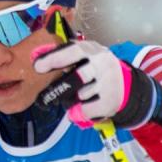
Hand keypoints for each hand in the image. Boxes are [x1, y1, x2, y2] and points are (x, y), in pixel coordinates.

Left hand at [32, 39, 155, 128]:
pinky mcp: (111, 100)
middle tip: (44, 99)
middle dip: (59, 89)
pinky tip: (86, 105)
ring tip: (79, 96)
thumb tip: (35, 54)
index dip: (55, 58)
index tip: (38, 67)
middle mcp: (103, 63)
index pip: (73, 51)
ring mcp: (109, 82)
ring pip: (80, 95)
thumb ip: (61, 55)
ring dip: (73, 99)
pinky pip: (86, 110)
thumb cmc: (95, 68)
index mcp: (92, 49)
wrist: (125, 86)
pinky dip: (80, 111)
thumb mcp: (82, 56)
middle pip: (77, 78)